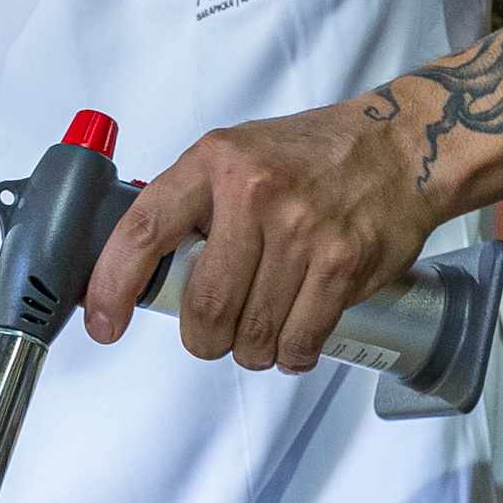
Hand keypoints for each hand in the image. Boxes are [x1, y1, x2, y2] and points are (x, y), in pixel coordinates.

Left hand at [82, 96, 438, 373]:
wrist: (399, 147)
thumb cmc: (309, 156)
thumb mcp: (236, 153)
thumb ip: (192, 203)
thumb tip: (140, 266)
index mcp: (215, 162)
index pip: (144, 230)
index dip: (113, 285)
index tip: (104, 323)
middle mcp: (255, 194)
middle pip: (205, 306)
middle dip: (203, 339)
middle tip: (213, 335)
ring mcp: (303, 231)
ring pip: (252, 333)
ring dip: (250, 350)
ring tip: (260, 333)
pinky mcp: (343, 264)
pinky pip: (299, 340)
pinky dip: (290, 355)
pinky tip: (293, 340)